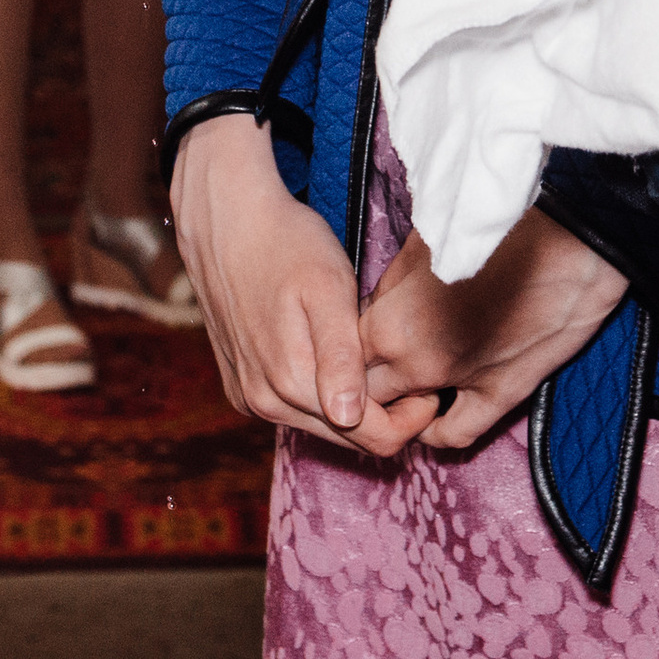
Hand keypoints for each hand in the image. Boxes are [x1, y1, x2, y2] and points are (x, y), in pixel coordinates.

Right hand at [170, 112, 436, 455]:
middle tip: (409, 370)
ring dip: (352, 405)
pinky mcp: (239, 385)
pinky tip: (332, 357)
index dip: (411, 419)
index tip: (431, 386)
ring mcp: (248, 396)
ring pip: (319, 425)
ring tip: (374, 359)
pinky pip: (291, 409)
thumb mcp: (328, 288)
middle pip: (348, 439)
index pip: (372, 439)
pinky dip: (319, 395)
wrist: (227, 219)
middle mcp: (265, 403)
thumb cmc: (288, 243)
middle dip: (386, 414)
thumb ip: (340, 356)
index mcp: (292, 383)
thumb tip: (349, 416)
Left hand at [358, 214, 628, 448]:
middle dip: (363, 383)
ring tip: (403, 390)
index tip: (353, 339)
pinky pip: (456, 434)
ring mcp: (458, 382)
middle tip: (373, 367)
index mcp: (390, 319)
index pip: (344, 354)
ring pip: (403, 420)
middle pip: (367, 393)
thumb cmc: (494, 222)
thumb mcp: (426, 238)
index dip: (344, 348)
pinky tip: (436, 416)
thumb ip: (392, 282)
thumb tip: (378, 304)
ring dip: (398, 408)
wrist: (568, 231)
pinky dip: (438, 431)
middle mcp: (415, 361)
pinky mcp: (501, 393)